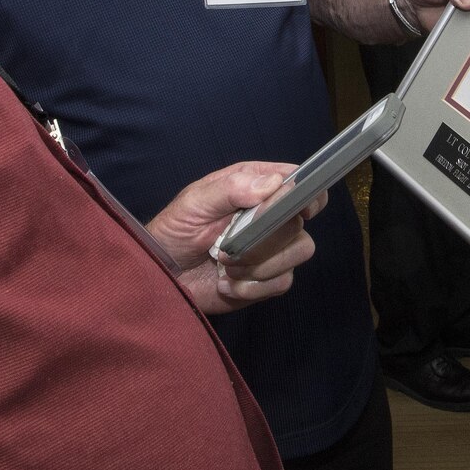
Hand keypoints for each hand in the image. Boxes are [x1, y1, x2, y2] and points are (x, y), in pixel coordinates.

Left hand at [148, 162, 325, 315]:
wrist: (164, 274)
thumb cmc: (174, 230)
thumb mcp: (195, 203)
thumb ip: (232, 189)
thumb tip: (274, 183)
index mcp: (254, 186)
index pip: (298, 182)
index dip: (306, 193)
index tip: (299, 209)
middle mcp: (269, 215)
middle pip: (300, 222)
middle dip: (266, 240)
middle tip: (227, 249)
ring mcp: (272, 248)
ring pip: (299, 252)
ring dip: (260, 265)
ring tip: (226, 267)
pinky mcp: (267, 278)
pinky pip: (282, 282)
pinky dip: (253, 287)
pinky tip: (227, 284)